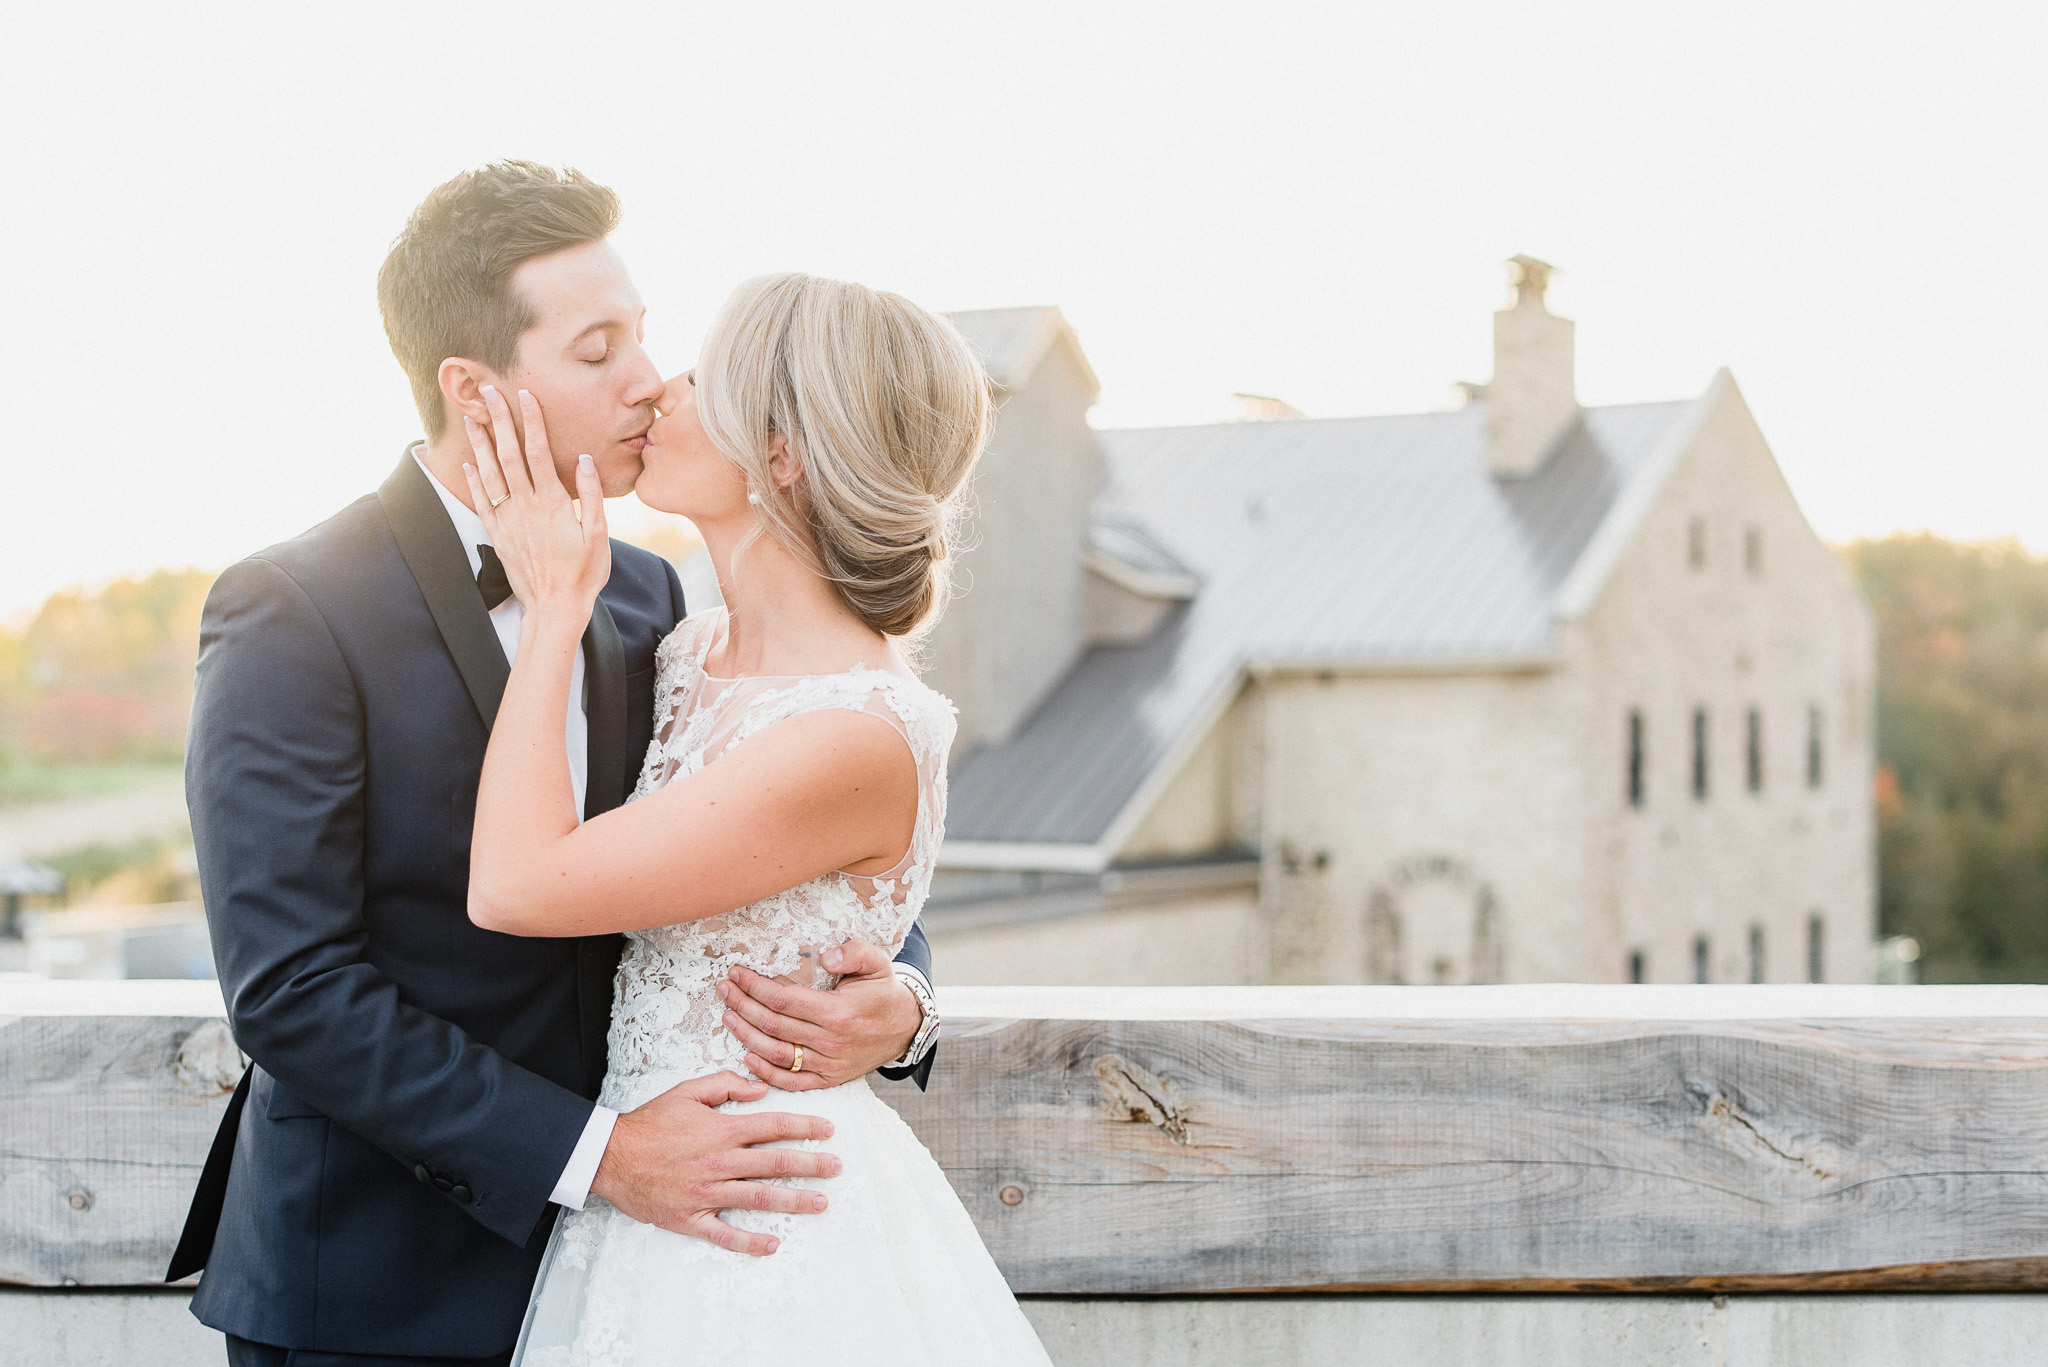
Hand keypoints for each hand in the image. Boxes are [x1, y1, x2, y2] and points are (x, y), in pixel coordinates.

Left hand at [462, 384, 609, 620]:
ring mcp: (508, 521)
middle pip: (509, 455)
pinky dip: (474, 480)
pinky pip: (482, 502)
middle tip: (488, 393)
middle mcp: (525, 507)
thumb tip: (583, 460)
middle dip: (499, 421)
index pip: (538, 452)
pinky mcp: (499, 536)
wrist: (554, 609)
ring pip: (490, 474)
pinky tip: (468, 463)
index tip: (525, 395)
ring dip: (480, 444)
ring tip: (471, 418)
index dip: (531, 421)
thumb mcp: (599, 536)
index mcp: (552, 503)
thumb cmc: (583, 574)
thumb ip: (590, 496)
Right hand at [588, 1071, 839, 1256]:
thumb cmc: (649, 1123)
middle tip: (836, 1168)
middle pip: (774, 1163)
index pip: (772, 1127)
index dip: (804, 1127)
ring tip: (821, 1203)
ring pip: (758, 1198)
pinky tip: (773, 1244)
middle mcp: (719, 1162)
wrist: (610, 1156)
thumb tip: (760, 1090)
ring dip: (793, 1200)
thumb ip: (725, 1085)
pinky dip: (749, 1242)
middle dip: (810, 1165)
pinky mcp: (690, 1218)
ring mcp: (706, 1193)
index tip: (828, 1131)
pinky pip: (724, 1234)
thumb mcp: (686, 1092)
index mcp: (720, 1130)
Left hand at [719, 938, 922, 1091]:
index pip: (784, 1000)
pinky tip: (747, 1056)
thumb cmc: (883, 991)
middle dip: (743, 1005)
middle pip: (774, 1025)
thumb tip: (826, 957)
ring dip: (746, 1036)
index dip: (755, 987)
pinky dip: (766, 1072)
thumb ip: (853, 952)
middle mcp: (832, 1041)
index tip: (737, 974)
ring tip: (729, 1017)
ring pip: (776, 1054)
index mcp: (839, 1011)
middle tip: (725, 990)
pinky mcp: (830, 1079)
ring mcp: (830, 1064)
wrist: (905, 1027)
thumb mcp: (877, 961)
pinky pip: (792, 1081)